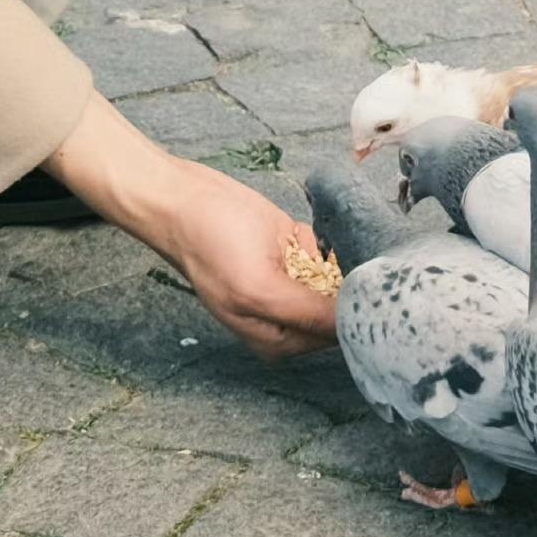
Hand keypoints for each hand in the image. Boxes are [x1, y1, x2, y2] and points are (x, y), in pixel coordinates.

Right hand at [48, 94, 334, 359]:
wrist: (184, 198)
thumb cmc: (210, 245)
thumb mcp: (258, 287)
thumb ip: (307, 313)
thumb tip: (353, 328)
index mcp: (278, 339)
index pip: (334, 335)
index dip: (350, 312)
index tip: (350, 284)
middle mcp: (287, 315)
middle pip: (339, 306)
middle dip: (336, 279)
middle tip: (310, 259)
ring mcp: (290, 282)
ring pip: (337, 275)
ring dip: (324, 256)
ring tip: (293, 246)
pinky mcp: (291, 250)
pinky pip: (323, 249)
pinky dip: (314, 237)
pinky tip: (287, 232)